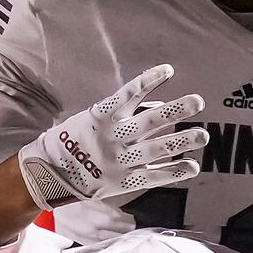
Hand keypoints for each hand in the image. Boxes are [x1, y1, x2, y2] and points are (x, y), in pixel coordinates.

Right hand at [16, 63, 207, 209]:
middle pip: (149, 122)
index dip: (148, 81)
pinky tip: (193, 166)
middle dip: (175, 111)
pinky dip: (174, 172)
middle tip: (198, 101)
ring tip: (203, 135)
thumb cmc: (74, 141)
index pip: (128, 95)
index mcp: (101, 117)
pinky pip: (154, 176)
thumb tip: (157, 106)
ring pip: (156, 149)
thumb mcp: (90, 119)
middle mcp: (112, 137)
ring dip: (181, 142)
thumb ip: (122, 113)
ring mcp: (120, 160)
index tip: (169, 70)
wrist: (50, 174)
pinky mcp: (125, 181)